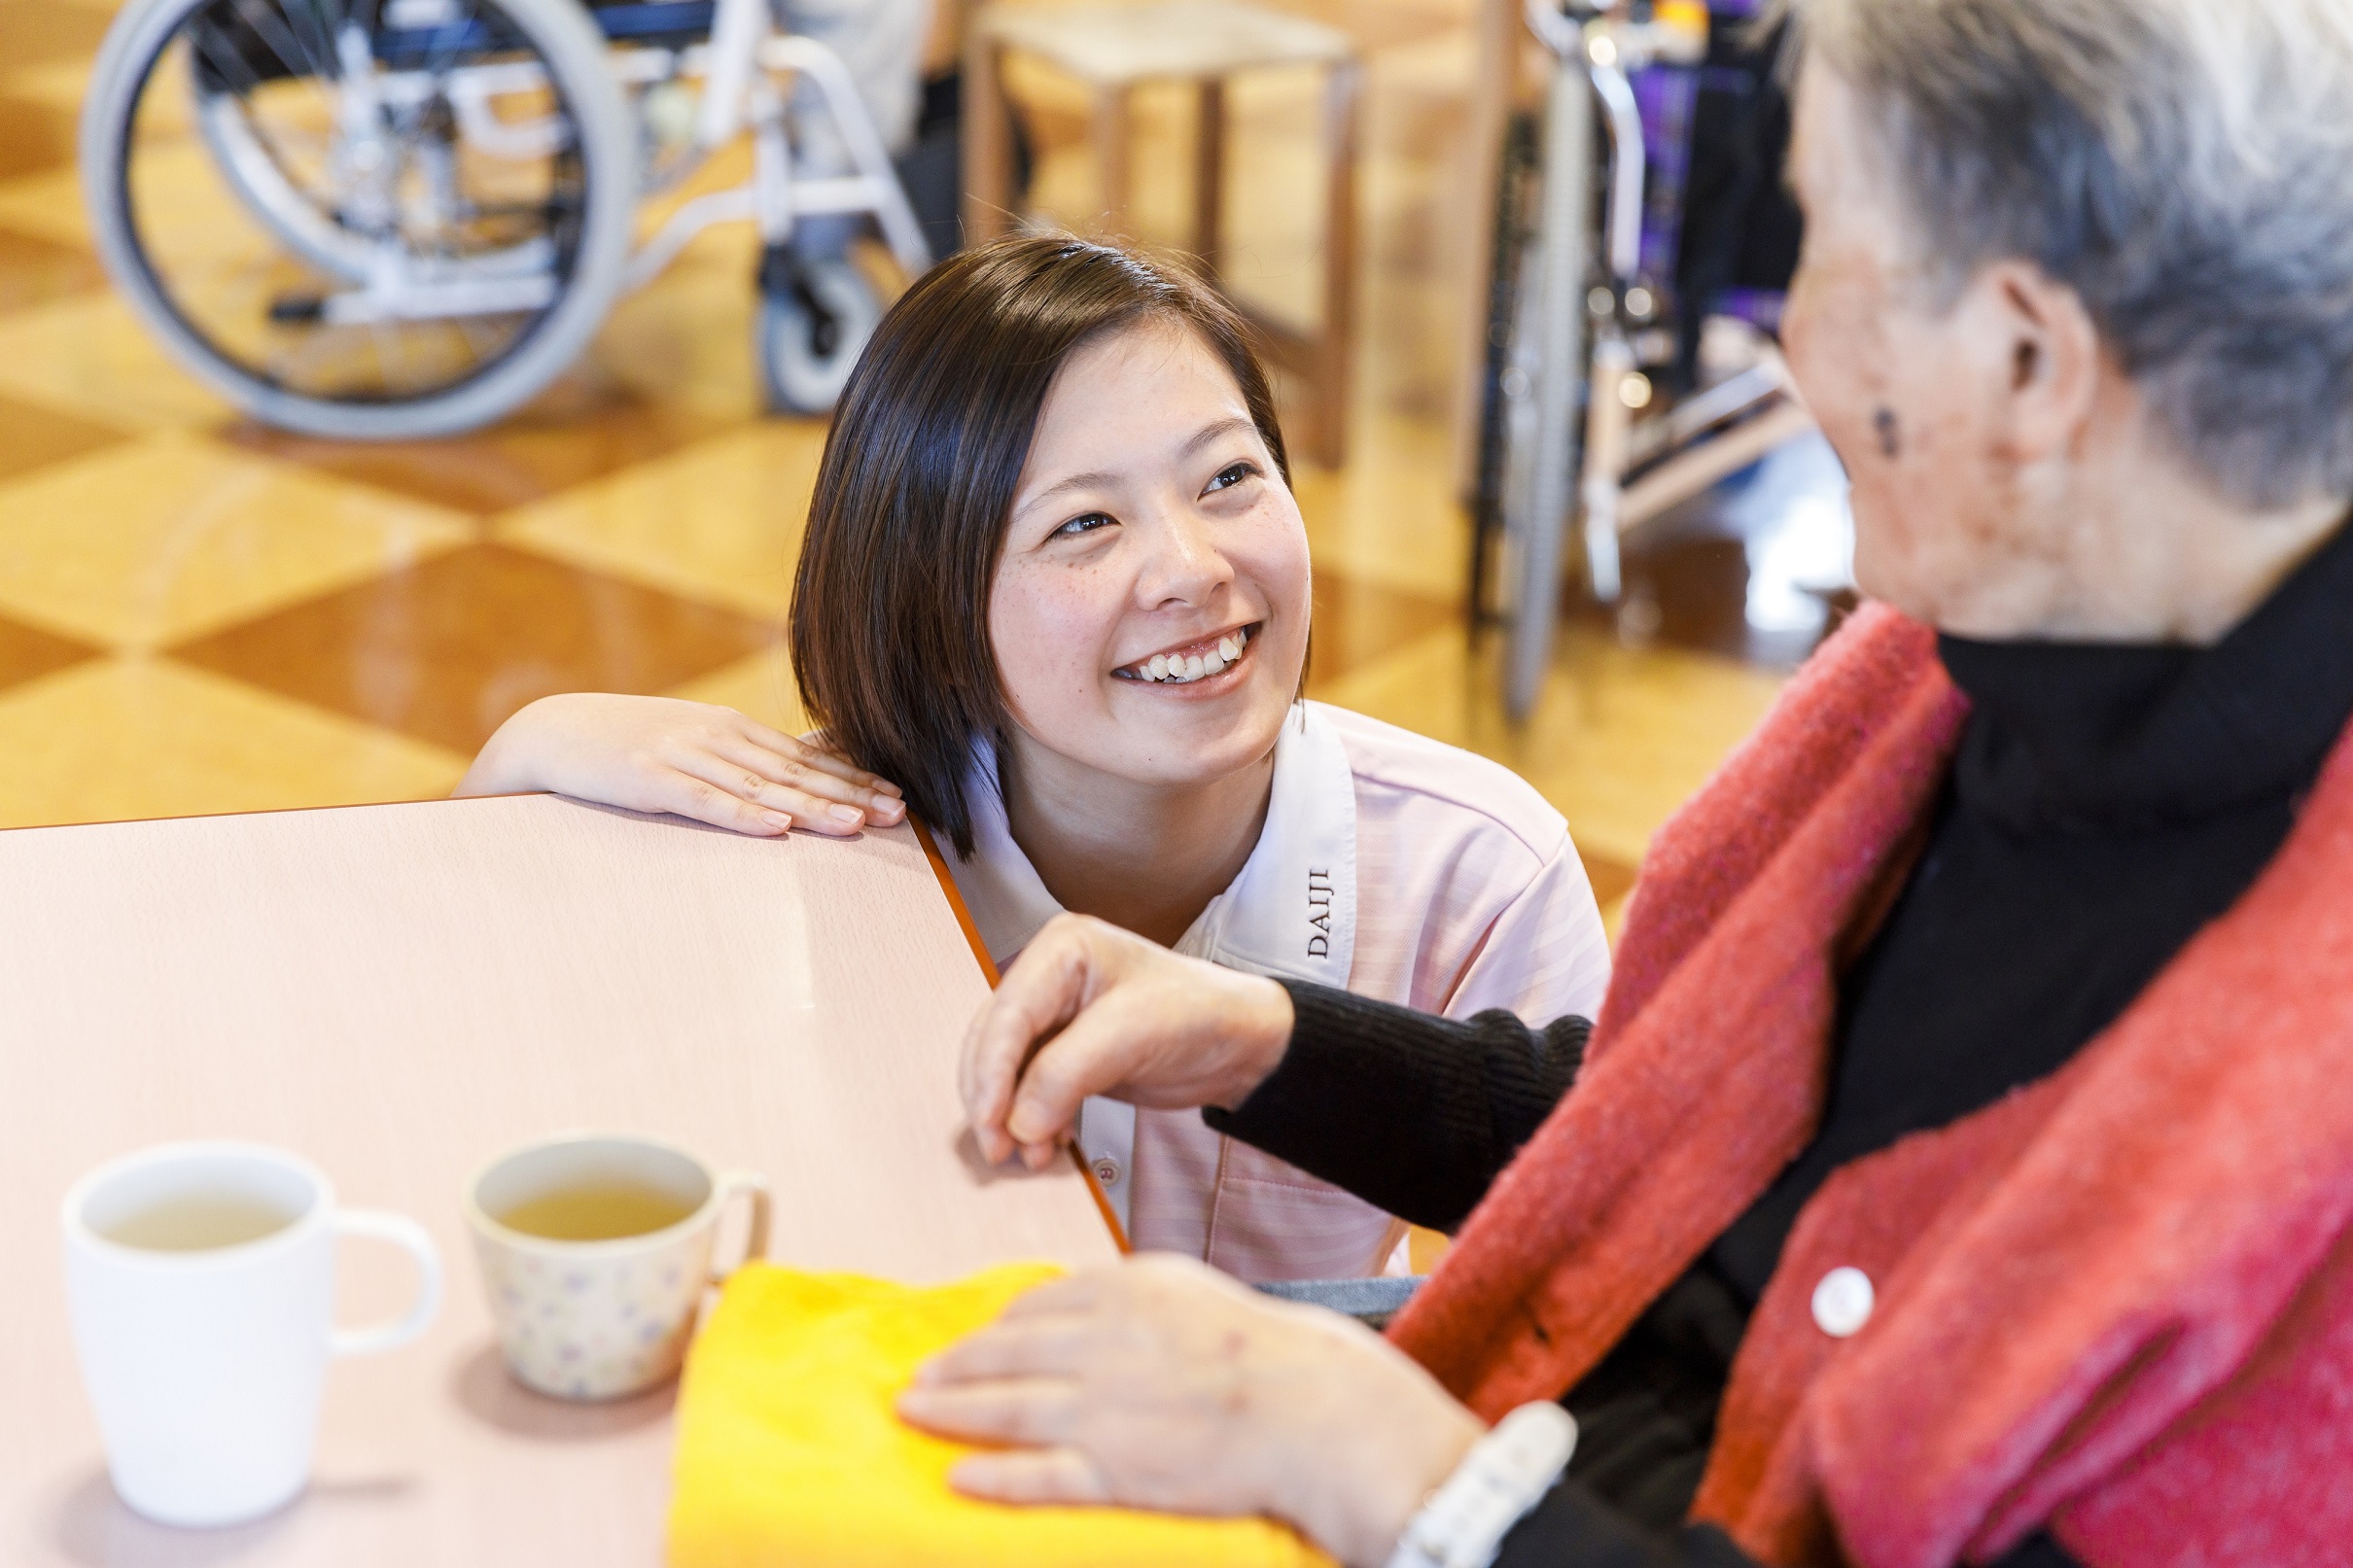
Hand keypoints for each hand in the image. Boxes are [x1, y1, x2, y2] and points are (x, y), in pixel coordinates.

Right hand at [455, 694, 904, 837]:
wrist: (549, 732)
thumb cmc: (626, 743)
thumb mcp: (690, 741)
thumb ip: (739, 758)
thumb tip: (792, 779)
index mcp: (729, 728)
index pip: (804, 757)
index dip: (853, 777)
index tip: (898, 796)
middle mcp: (715, 737)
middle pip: (794, 772)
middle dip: (850, 792)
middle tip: (898, 813)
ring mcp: (682, 755)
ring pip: (759, 787)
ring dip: (810, 807)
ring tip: (855, 825)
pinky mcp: (648, 779)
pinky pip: (702, 801)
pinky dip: (741, 815)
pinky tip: (774, 829)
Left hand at [897, 1255, 1483, 1566]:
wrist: (1312, 1407)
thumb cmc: (1261, 1350)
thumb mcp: (1188, 1293)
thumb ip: (1128, 1298)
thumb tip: (1073, 1303)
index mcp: (1123, 1291)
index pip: (1036, 1306)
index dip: (995, 1327)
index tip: (971, 1341)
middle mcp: (1102, 1343)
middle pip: (1004, 1353)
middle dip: (952, 1366)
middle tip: (915, 1377)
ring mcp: (1105, 1409)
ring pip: (1005, 1410)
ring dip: (950, 1412)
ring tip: (914, 1414)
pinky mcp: (1117, 1470)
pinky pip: (1039, 1476)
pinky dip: (994, 1477)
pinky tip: (959, 1477)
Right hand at [961, 913, 1293, 1170]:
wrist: (1241, 1046)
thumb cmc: (1200, 1015)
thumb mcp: (1134, 1033)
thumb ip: (1067, 1074)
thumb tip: (1018, 1123)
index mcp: (1063, 949)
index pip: (1008, 1011)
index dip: (991, 1069)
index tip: (990, 1119)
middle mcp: (1049, 978)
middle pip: (995, 1042)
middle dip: (993, 1099)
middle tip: (1001, 1149)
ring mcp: (1054, 1018)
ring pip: (1005, 1071)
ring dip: (1009, 1116)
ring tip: (1031, 1155)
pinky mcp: (1064, 1054)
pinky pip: (1027, 1090)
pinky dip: (1029, 1121)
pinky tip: (1047, 1144)